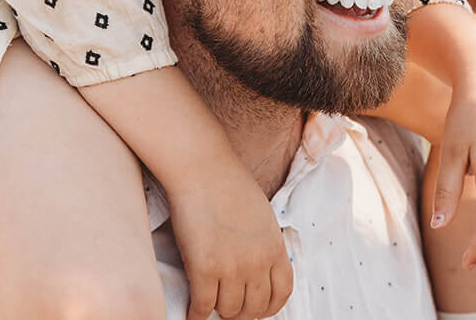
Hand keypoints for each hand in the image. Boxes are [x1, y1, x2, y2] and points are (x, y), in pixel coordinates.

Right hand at [166, 166, 292, 319]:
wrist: (203, 169)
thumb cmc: (230, 186)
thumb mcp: (263, 217)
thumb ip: (264, 244)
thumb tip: (258, 271)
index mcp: (275, 247)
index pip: (282, 293)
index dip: (269, 308)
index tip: (258, 309)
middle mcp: (257, 261)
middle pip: (254, 307)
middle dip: (242, 312)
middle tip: (229, 308)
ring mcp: (231, 267)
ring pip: (228, 311)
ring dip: (219, 311)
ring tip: (211, 304)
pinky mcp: (203, 268)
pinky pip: (202, 307)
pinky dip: (196, 315)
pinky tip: (193, 312)